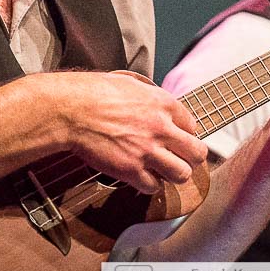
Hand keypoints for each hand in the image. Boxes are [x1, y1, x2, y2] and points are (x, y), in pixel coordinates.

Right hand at [51, 71, 208, 193]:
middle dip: (191, 158)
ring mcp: (148, 151)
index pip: (193, 125)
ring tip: (165, 171)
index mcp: (163, 104)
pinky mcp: (131, 170)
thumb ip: (150, 96)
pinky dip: (149, 185)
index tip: (179, 138)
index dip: (186, 134)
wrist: (72, 110)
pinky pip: (153, 187)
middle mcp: (161, 128)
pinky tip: (143, 177)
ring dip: (174, 174)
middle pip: (197, 153)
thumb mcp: (130, 83)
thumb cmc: (94, 92)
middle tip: (181, 159)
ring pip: (182, 174)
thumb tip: (156, 104)